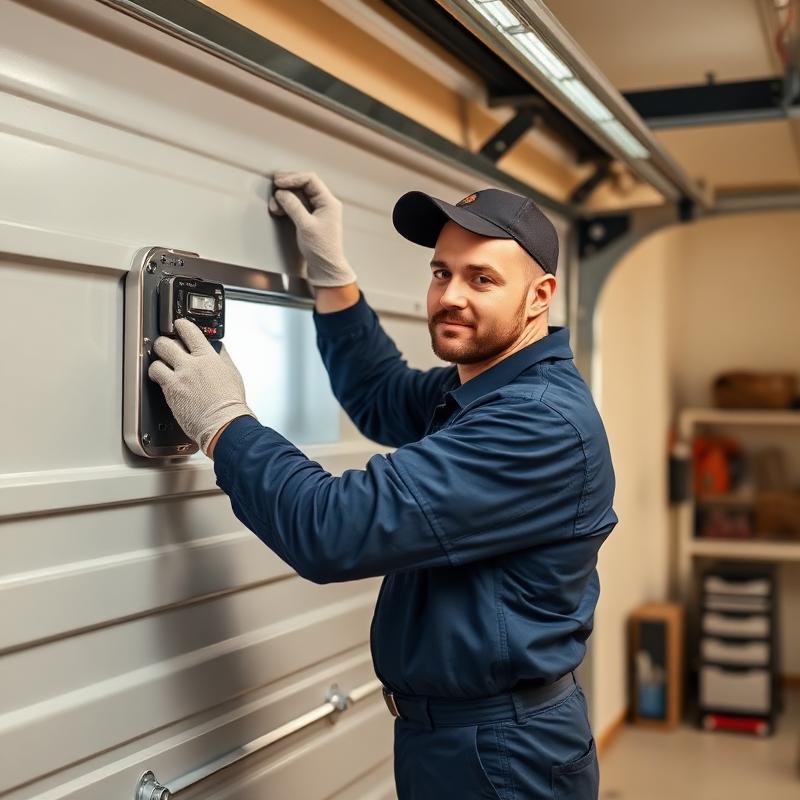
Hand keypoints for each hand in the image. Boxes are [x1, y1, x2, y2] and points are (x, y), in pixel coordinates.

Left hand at [148, 319, 254, 455]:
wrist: (224, 423)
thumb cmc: (231, 404)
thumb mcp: (232, 373)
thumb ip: (222, 357)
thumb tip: (217, 349)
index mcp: (208, 357)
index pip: (189, 330)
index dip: (181, 325)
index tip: (178, 326)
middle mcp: (192, 364)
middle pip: (167, 341)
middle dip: (165, 342)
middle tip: (166, 346)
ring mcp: (179, 377)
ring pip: (157, 356)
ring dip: (158, 359)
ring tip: (162, 364)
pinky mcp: (170, 391)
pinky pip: (155, 374)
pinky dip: (156, 374)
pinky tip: (161, 379)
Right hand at [268, 171, 357, 287]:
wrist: (325, 269)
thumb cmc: (322, 250)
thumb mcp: (306, 226)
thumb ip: (293, 207)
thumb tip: (281, 193)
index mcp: (329, 202)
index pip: (310, 180)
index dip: (293, 178)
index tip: (279, 182)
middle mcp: (324, 204)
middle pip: (304, 185)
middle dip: (287, 186)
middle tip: (274, 186)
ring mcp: (317, 212)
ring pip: (298, 196)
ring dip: (285, 197)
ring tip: (275, 205)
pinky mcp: (309, 219)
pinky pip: (296, 206)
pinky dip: (286, 206)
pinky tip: (278, 210)